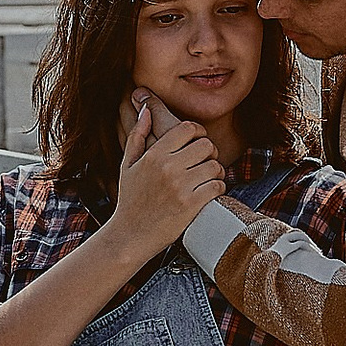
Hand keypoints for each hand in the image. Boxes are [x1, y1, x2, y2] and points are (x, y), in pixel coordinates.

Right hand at [111, 95, 227, 259]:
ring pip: (215, 166)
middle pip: (206, 145)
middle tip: (205, 162)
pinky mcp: (191, 205)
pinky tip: (209, 192)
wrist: (130, 235)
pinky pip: (217, 186)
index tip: (198, 141)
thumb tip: (146, 110)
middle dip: (209, 153)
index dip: (198, 132)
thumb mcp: (127, 165)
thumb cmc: (130, 200)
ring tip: (207, 178)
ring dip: (216, 172)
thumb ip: (137, 135)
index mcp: (154, 155)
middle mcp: (168, 168)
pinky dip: (218, 188)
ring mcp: (181, 186)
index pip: (188, 129)